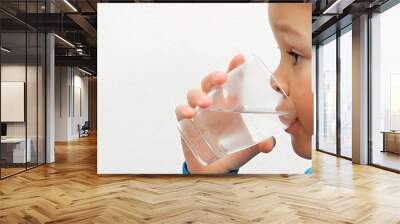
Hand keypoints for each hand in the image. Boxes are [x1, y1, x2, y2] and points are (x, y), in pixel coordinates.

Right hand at [175, 54, 275, 173]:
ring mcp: (199, 111)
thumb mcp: (252, 145)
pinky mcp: (186, 122)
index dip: (234, 67)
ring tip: (206, 102)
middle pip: (211, 82)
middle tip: (222, 78)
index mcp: (231, 102)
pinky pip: (181, 111)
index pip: (232, 79)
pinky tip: (190, 114)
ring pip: (194, 93)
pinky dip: (184, 110)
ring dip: (199, 94)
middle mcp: (214, 103)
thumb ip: (263, 142)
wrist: (217, 169)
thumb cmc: (235, 149)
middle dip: (215, 77)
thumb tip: (269, 144)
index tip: (240, 58)